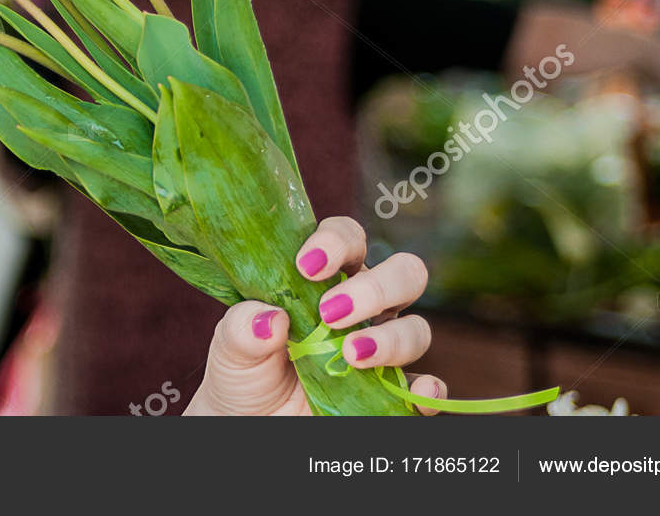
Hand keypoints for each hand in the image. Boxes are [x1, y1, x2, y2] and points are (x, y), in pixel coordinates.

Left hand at [183, 216, 445, 414]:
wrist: (250, 421)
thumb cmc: (244, 370)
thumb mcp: (230, 346)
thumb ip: (242, 328)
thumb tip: (269, 319)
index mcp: (325, 278)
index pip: (348, 238)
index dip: (335, 242)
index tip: (307, 266)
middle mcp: (363, 307)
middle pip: (402, 273)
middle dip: (374, 287)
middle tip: (331, 312)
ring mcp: (382, 349)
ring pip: (416, 328)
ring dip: (390, 339)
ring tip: (350, 354)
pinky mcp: (393, 394)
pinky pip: (429, 388)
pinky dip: (429, 390)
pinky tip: (413, 394)